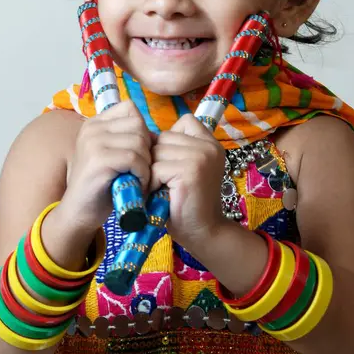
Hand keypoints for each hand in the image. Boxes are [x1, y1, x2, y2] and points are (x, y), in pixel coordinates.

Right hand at [61, 100, 151, 232]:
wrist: (80, 212)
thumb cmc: (103, 185)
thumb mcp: (114, 154)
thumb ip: (128, 138)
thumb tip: (158, 135)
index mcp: (95, 123)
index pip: (130, 108)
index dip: (142, 130)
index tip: (139, 152)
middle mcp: (92, 128)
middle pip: (138, 124)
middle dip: (147, 148)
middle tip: (142, 169)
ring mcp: (93, 142)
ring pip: (138, 142)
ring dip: (146, 163)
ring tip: (139, 178)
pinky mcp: (98, 160)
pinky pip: (134, 158)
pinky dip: (142, 173)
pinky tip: (137, 184)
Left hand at [150, 114, 225, 253]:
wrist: (203, 233)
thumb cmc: (187, 201)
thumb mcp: (184, 168)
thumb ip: (172, 149)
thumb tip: (142, 135)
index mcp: (211, 142)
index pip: (185, 121)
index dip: (169, 141)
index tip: (171, 164)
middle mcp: (209, 146)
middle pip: (165, 137)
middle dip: (156, 160)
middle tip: (162, 182)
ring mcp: (201, 157)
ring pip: (157, 152)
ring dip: (151, 172)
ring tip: (160, 189)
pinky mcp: (190, 171)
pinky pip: (156, 168)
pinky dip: (152, 183)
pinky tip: (160, 196)